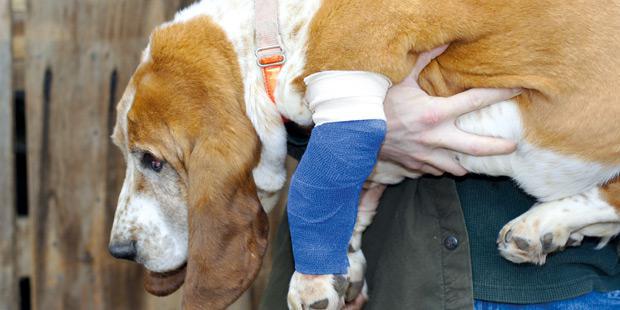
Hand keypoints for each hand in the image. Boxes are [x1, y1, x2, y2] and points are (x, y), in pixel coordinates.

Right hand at [381, 45, 519, 175]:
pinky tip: (442, 163)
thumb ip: (423, 60)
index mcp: (435, 113)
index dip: (498, 94)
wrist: (353, 133)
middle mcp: (434, 138)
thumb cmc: (376, 104)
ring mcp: (425, 155)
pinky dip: (440, 167)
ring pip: (455, 166)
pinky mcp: (413, 166)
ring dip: (466, 164)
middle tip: (512, 146)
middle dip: (497, 148)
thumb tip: (443, 43)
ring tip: (475, 163)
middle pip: (475, 147)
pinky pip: (433, 170)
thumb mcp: (400, 78)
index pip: (474, 102)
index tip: (516, 90)